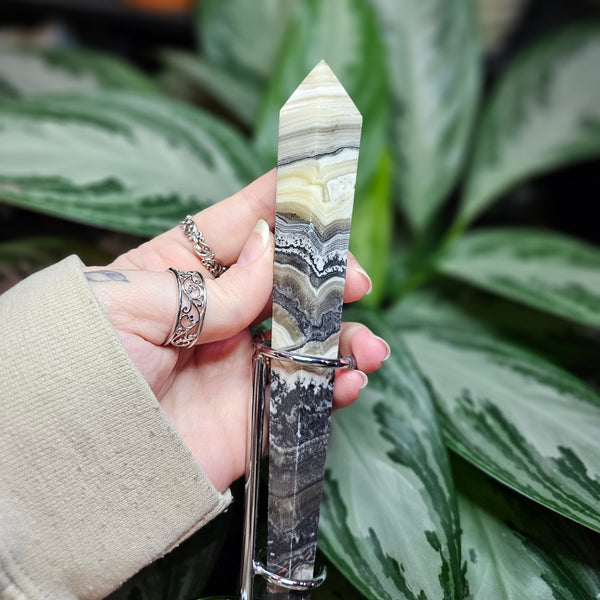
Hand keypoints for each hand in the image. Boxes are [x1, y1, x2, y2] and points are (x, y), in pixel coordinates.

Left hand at [84, 170, 389, 491]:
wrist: (70, 461)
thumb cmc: (79, 364)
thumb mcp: (130, 303)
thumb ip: (208, 284)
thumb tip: (270, 252)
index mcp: (182, 271)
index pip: (243, 223)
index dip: (285, 204)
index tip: (326, 192)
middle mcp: (218, 312)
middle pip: (289, 279)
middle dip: (328, 274)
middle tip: (354, 280)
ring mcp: (239, 361)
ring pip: (309, 336)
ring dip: (346, 336)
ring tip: (367, 347)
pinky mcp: (254, 408)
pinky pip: (307, 390)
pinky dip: (336, 384)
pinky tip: (349, 380)